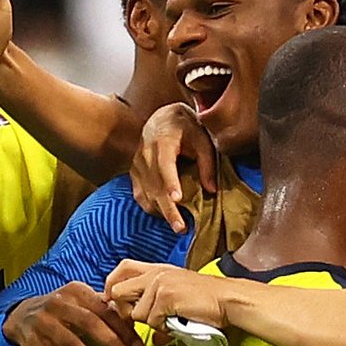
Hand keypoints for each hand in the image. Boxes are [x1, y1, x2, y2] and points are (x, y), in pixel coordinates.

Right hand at [1, 282, 142, 345]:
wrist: (21, 315)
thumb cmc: (62, 310)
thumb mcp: (80, 302)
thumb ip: (104, 310)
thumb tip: (133, 323)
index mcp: (76, 291)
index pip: (104, 309)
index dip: (123, 328)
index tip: (137, 345)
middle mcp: (59, 303)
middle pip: (89, 323)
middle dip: (111, 342)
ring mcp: (44, 322)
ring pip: (71, 343)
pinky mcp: (33, 341)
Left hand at [105, 260, 230, 330]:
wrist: (228, 299)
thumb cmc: (208, 300)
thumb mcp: (178, 295)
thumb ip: (160, 307)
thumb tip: (153, 338)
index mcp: (158, 269)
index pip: (122, 268)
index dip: (113, 286)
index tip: (118, 303)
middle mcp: (155, 273)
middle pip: (118, 291)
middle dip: (124, 311)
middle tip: (141, 319)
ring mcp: (159, 284)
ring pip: (135, 313)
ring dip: (151, 323)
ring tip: (170, 320)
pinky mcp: (166, 297)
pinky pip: (151, 321)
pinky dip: (164, 328)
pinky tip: (178, 322)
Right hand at [129, 103, 215, 232]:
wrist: (162, 118)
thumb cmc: (187, 128)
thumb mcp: (202, 140)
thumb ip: (207, 163)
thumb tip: (211, 190)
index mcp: (163, 141)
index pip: (165, 164)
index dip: (170, 182)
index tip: (177, 199)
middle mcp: (145, 153)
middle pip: (155, 185)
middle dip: (168, 209)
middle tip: (181, 228)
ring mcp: (137, 164)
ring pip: (146, 193)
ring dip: (161, 212)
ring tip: (178, 226)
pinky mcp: (134, 173)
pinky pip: (140, 195)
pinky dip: (151, 207)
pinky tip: (164, 216)